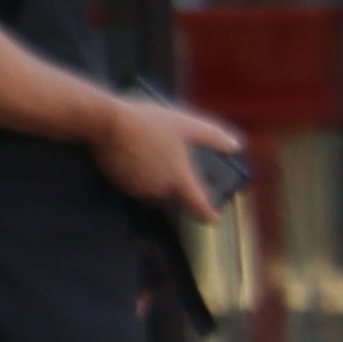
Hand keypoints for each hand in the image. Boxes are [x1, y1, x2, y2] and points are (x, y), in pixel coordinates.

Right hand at [97, 91, 248, 213]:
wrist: (105, 123)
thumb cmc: (148, 123)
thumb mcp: (184, 125)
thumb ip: (212, 137)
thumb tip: (237, 145)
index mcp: (180, 181)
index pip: (199, 208)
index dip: (209, 214)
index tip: (214, 218)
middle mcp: (161, 192)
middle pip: (177, 200)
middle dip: (182, 191)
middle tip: (183, 172)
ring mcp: (140, 190)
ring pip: (157, 194)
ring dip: (162, 184)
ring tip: (160, 159)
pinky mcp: (121, 185)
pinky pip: (139, 188)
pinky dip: (144, 179)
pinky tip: (141, 160)